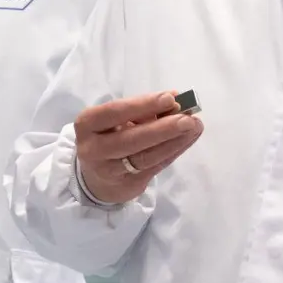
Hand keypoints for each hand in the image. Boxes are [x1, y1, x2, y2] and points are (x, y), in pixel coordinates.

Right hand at [75, 91, 202, 204]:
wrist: (96, 176)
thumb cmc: (109, 136)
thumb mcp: (116, 120)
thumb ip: (142, 111)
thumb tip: (175, 100)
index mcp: (88, 124)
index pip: (115, 112)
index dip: (143, 105)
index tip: (170, 98)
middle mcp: (93, 149)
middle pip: (130, 139)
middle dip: (162, 128)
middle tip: (187, 118)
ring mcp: (109, 170)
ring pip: (145, 157)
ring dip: (173, 141)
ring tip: (194, 127)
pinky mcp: (128, 185)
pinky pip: (155, 167)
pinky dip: (173, 151)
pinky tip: (187, 139)